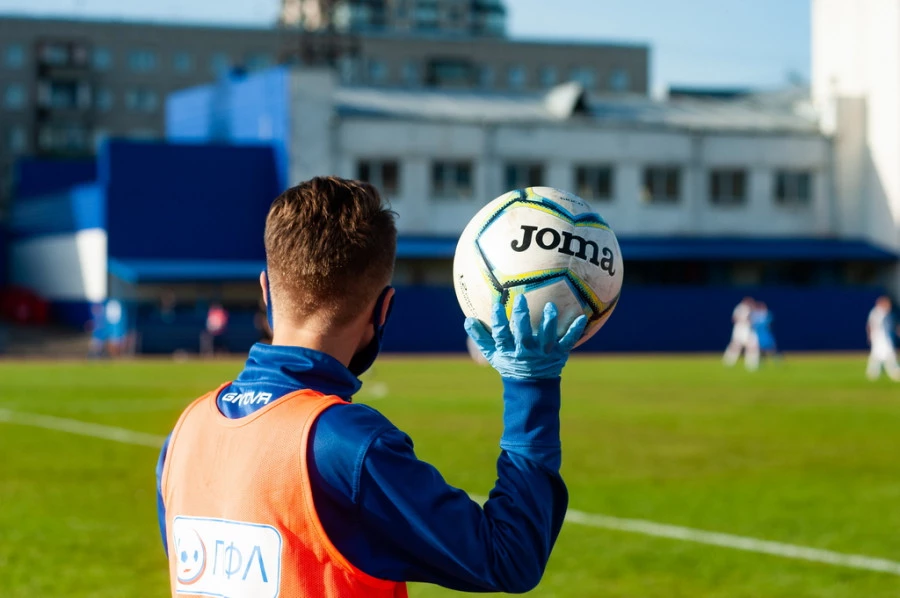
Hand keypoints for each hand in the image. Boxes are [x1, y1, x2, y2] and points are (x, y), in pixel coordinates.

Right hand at [464, 295, 586, 379]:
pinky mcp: (559, 354)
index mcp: (509, 351)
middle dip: (521, 317)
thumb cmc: (509, 364)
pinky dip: (575, 330)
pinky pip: (568, 341)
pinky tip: (582, 317)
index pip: (501, 335)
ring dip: (549, 322)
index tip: (497, 304)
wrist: (531, 386)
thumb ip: (480, 337)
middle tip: (520, 299)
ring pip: (547, 337)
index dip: (498, 320)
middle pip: (523, 335)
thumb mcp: (492, 354)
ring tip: (550, 307)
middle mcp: (526, 352)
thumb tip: (467, 320)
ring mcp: (544, 353)